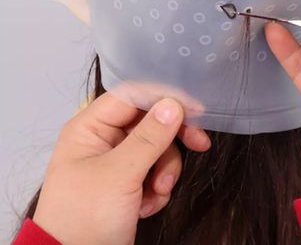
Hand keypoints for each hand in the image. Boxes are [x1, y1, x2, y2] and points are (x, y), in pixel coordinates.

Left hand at [32, 88, 210, 244]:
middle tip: (200, 145)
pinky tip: (147, 206)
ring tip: (157, 194)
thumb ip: (149, 137)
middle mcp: (104, 139)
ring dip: (165, 171)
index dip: (164, 98)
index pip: (132, 96)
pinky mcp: (128, 183)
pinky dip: (157, 188)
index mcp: (91, 127)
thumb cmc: (86, 217)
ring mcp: (117, 162)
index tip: (196, 109)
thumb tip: (174, 104)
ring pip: (157, 148)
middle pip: (149, 121)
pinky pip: (155, 170)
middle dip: (171, 139)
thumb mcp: (119, 175)